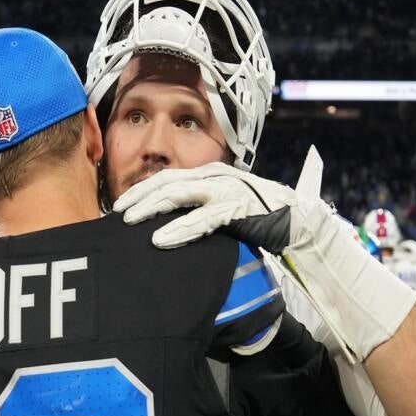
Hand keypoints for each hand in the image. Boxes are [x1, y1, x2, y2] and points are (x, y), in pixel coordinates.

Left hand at [115, 147, 332, 253]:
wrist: (297, 218)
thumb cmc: (258, 217)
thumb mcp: (223, 207)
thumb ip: (200, 210)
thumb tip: (169, 226)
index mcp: (209, 175)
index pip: (167, 178)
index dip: (142, 190)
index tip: (120, 206)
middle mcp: (215, 177)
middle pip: (168, 182)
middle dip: (140, 197)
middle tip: (118, 214)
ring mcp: (225, 190)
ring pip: (180, 195)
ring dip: (152, 208)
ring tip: (131, 223)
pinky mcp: (236, 209)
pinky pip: (202, 218)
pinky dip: (179, 229)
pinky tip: (161, 240)